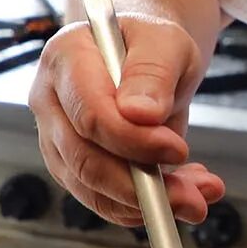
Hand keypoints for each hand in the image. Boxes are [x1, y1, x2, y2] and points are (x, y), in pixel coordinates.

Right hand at [28, 15, 227, 226]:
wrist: (144, 57)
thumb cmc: (151, 44)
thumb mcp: (166, 42)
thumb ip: (153, 72)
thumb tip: (140, 115)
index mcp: (65, 57)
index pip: (90, 112)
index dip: (132, 140)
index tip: (178, 150)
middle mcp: (49, 100)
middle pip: (84, 159)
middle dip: (140, 187)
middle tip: (193, 198)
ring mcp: (55, 137)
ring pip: (91, 188)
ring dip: (146, 203)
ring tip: (197, 198)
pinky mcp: (70, 166)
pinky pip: (102, 199)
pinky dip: (143, 205)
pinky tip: (181, 194)